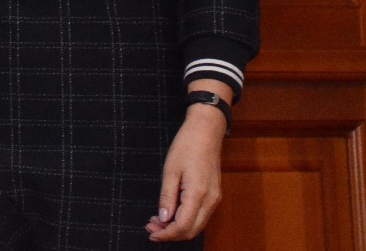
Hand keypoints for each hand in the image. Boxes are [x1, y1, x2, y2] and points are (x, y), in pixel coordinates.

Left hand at [146, 99, 226, 241]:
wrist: (206, 131)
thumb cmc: (187, 145)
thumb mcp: (170, 170)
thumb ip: (167, 197)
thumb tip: (163, 219)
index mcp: (198, 193)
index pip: (183, 226)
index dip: (166, 234)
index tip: (151, 233)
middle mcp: (211, 200)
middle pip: (191, 230)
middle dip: (170, 233)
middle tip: (151, 227)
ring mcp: (214, 198)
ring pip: (197, 225)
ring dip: (177, 227)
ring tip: (157, 221)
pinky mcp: (214, 195)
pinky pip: (200, 215)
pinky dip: (185, 219)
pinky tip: (171, 213)